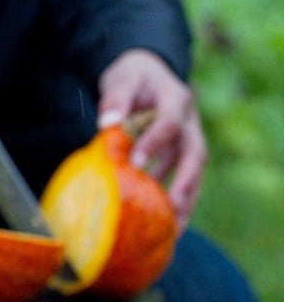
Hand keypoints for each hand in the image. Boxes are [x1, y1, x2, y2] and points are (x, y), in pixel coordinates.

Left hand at [98, 49, 206, 228]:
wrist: (146, 73)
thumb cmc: (132, 77)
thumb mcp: (121, 78)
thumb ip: (115, 98)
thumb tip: (107, 123)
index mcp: (176, 99)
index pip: (170, 123)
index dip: (155, 143)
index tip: (135, 162)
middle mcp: (189, 122)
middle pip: (195, 154)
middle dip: (185, 181)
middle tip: (171, 206)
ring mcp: (188, 139)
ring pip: (194, 172)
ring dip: (186, 199)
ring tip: (173, 228)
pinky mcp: (181, 154)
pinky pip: (184, 179)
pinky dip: (176, 200)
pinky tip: (162, 222)